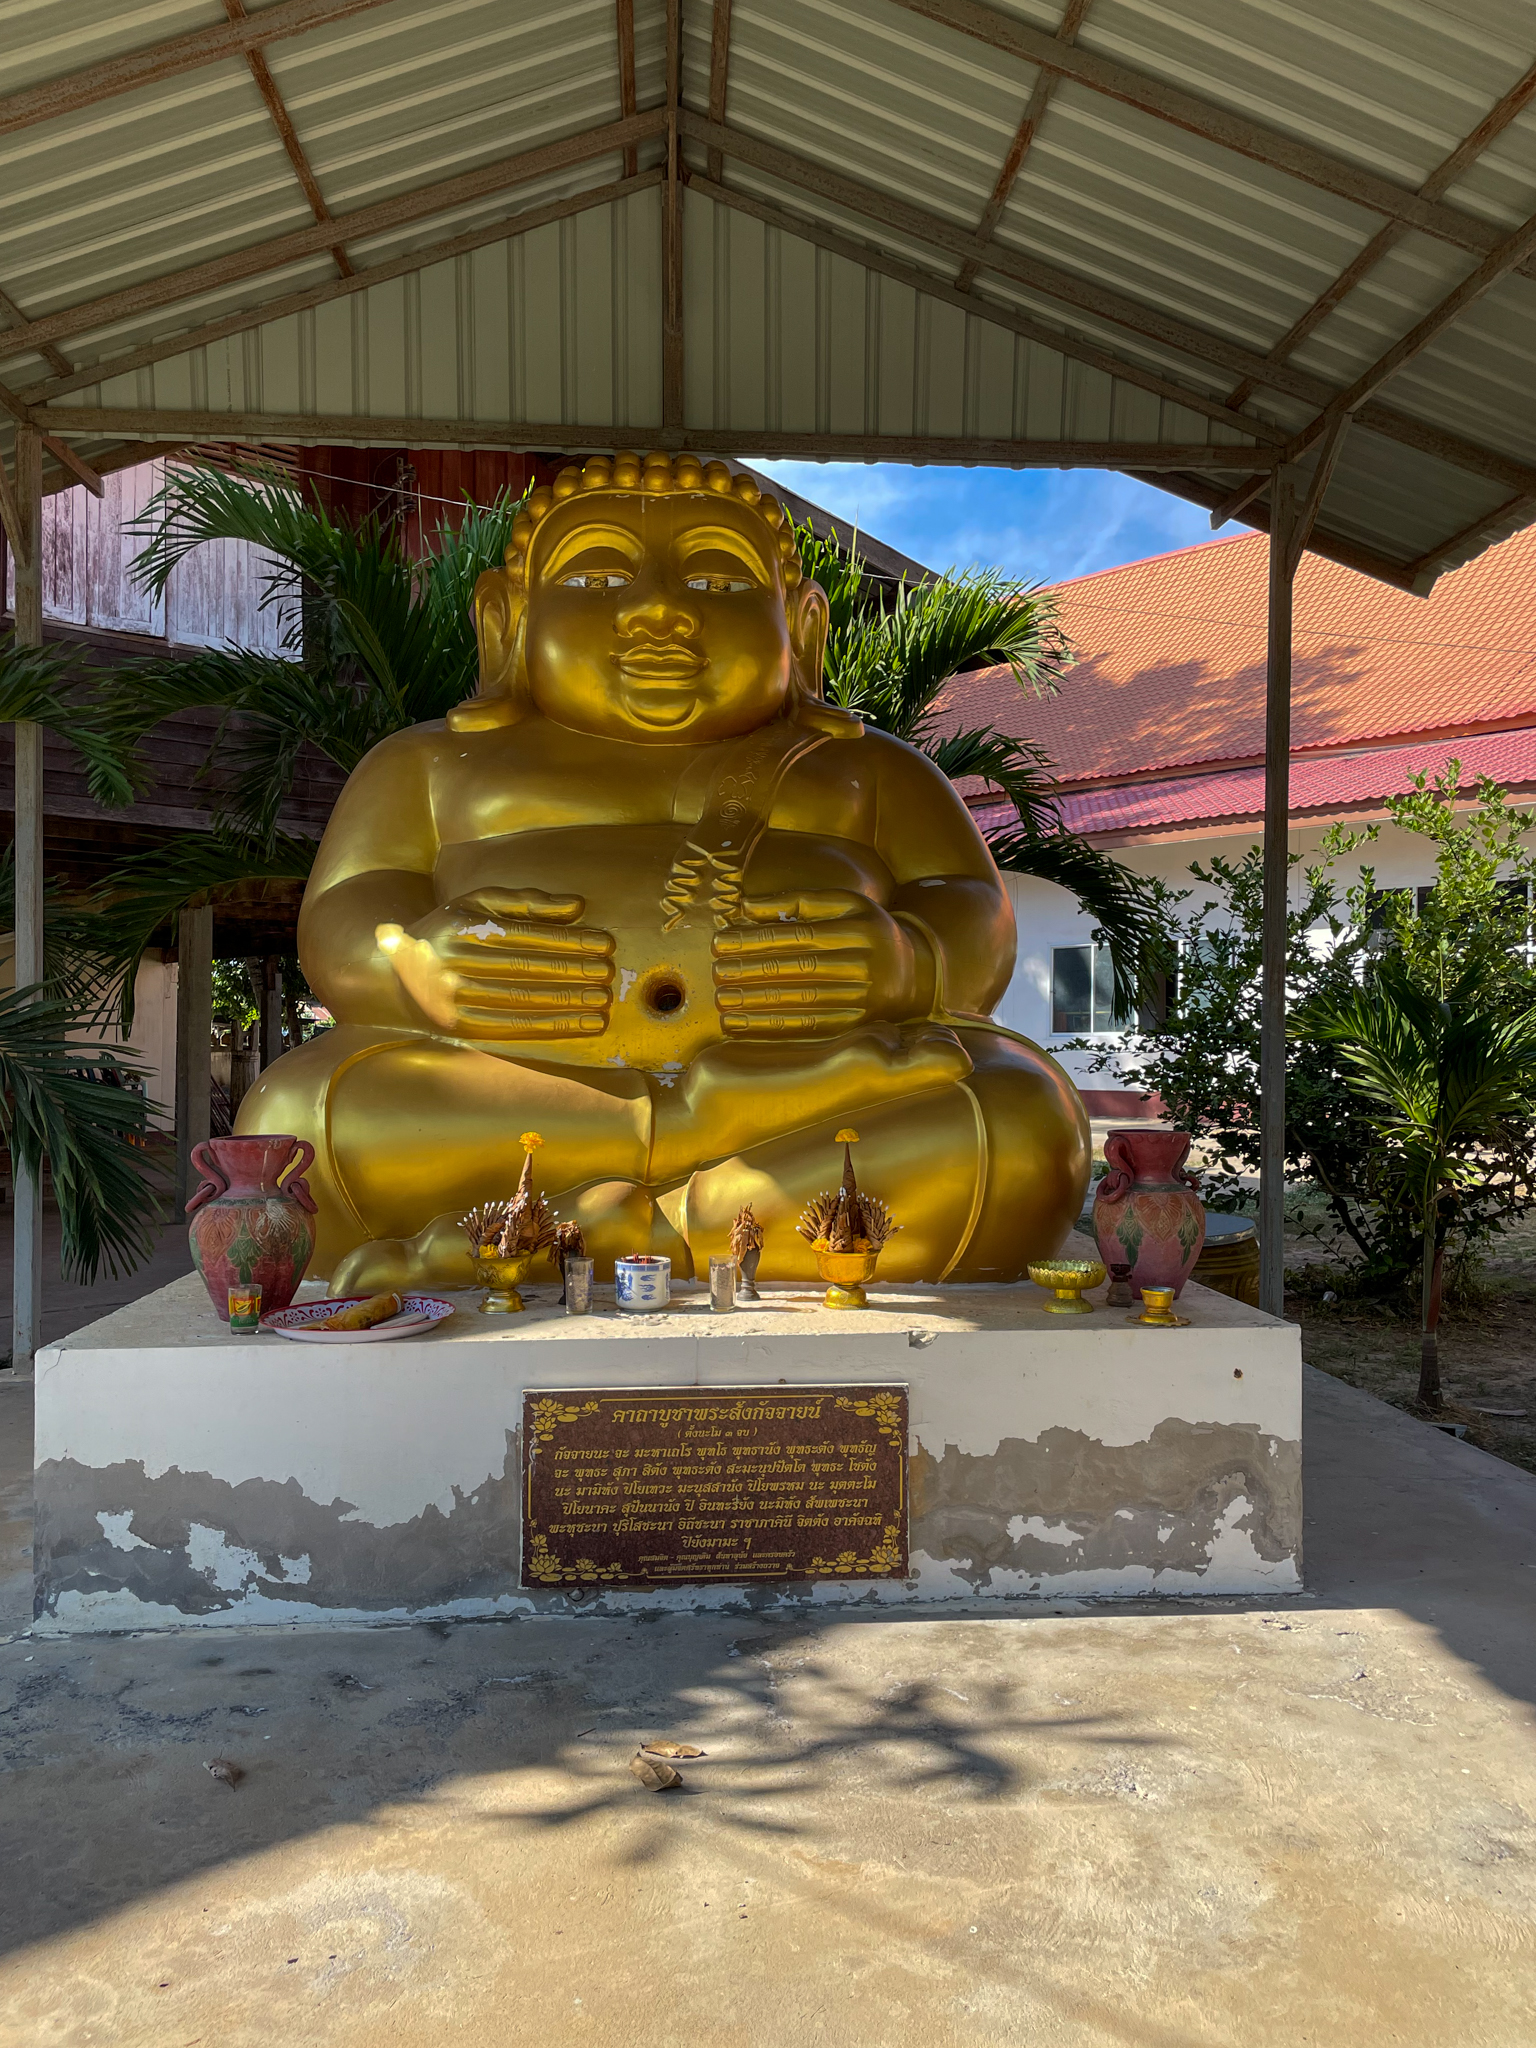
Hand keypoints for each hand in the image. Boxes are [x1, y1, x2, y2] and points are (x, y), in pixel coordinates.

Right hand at [376, 888, 614, 1039]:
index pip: (526, 935)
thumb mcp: (476, 904)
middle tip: (607, 972)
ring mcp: (458, 1000)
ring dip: (569, 1002)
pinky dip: (555, 1027)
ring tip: (602, 1000)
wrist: (391, 977)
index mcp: (464, 928)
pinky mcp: (464, 1029)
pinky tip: (584, 1024)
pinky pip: (517, 1027)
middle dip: (573, 971)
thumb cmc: (447, 932)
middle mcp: (458, 965)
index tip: (603, 943)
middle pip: (527, 969)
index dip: (569, 940)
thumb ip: (526, 902)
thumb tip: (577, 906)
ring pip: (524, 1001)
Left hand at [711, 890, 925, 1037]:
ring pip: (802, 1001)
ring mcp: (864, 998)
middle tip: (717, 972)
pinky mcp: (858, 1026)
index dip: (757, 939)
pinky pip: (810, 1028)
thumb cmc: (869, 931)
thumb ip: (798, 901)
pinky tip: (744, 1025)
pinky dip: (773, 1028)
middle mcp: (864, 963)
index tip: (722, 942)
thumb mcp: (845, 904)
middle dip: (752, 970)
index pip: (798, 935)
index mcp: (858, 928)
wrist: (918, 972)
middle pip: (798, 968)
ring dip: (757, 1002)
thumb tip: (746, 905)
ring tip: (723, 999)